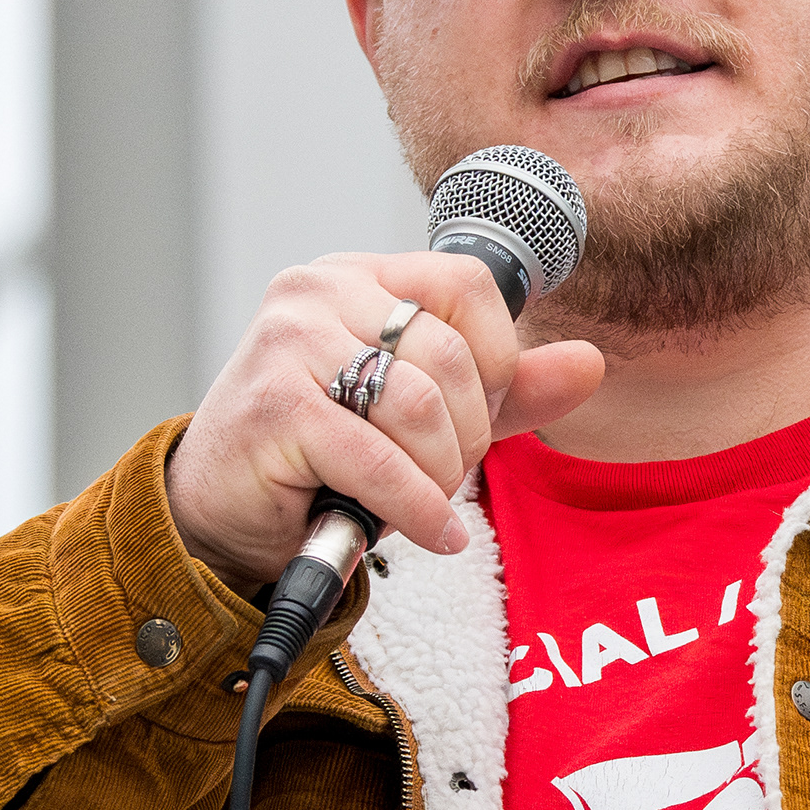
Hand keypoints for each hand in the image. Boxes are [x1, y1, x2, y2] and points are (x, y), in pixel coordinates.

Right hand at [166, 252, 605, 584]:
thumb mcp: (428, 416)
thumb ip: (507, 388)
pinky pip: (382, 461)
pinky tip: (434, 533)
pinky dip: (419, 509)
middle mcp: (318, 292)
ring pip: (421, 406)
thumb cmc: (323, 457)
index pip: (468, 282)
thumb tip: (590, 362)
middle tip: (446, 473)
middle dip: (470, 433)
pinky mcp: (274, 408)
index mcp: (360, 276)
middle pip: (452, 355)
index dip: (499, 355)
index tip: (481, 411)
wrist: (220, 512)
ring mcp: (289, 343)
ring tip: (429, 501)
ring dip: (442, 474)